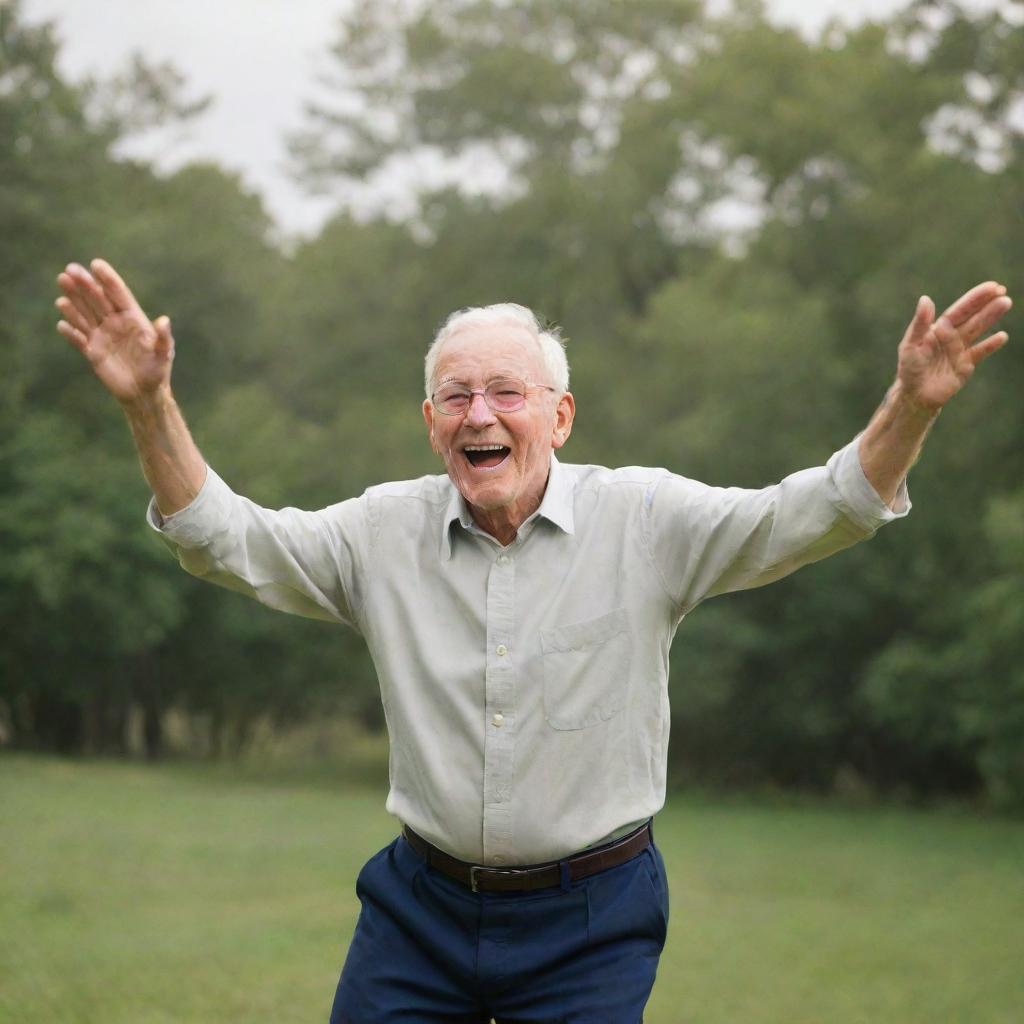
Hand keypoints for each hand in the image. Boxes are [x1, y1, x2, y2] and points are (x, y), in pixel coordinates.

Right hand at [56, 259, 174, 404]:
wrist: (144, 394)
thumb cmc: (157, 371)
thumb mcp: (163, 354)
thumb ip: (163, 337)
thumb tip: (164, 320)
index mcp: (133, 319)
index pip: (118, 294)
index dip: (108, 279)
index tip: (96, 264)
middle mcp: (115, 323)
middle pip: (97, 299)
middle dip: (84, 284)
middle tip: (70, 269)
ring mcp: (102, 336)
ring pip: (84, 314)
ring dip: (72, 301)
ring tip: (62, 284)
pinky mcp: (92, 352)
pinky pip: (78, 339)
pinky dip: (70, 332)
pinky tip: (61, 324)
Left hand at [897, 281, 1011, 410]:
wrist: (915, 395)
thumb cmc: (909, 368)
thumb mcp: (910, 345)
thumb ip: (920, 324)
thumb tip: (925, 299)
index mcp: (938, 329)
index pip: (959, 310)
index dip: (974, 299)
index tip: (991, 287)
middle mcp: (951, 337)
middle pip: (972, 317)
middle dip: (986, 304)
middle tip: (1003, 292)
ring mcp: (960, 351)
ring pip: (978, 330)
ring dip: (991, 317)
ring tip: (1005, 304)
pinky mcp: (966, 366)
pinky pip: (980, 353)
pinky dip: (990, 345)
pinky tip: (1002, 336)